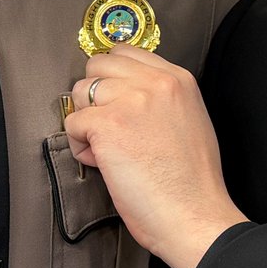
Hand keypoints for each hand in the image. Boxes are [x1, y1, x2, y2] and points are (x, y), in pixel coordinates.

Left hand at [65, 46, 247, 267]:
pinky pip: (72, 123)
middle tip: (107, 126)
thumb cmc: (192, 181)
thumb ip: (160, 97)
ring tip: (105, 148)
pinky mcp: (107, 124)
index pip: (125, 52)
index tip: (112, 99)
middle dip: (94, 95)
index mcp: (177, 78)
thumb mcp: (190, 118)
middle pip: (97, 65)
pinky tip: (101, 162)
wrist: (194, 215)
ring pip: (80, 91)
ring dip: (85, 120)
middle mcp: (153, 81)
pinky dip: (79, 145)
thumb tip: (125, 94)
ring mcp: (129, 100)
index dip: (111, 76)